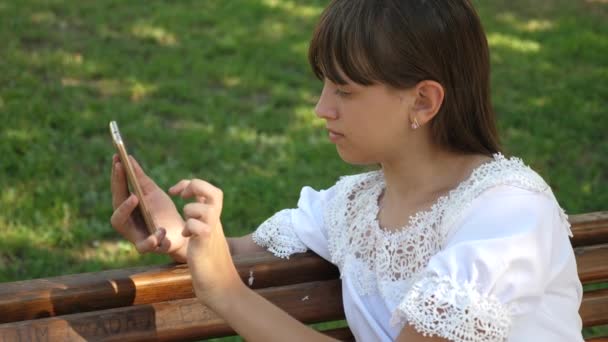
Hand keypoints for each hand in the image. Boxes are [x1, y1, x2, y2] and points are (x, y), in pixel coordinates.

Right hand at [110, 155, 186, 260]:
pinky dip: (152, 239)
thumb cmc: (162, 211)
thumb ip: (140, 178)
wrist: (179, 232)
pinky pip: (145, 245)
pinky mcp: (147, 247)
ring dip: (126, 209)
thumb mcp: (152, 192)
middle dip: (119, 188)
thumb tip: (128, 158)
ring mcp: (133, 234)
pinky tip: (160, 231)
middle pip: (116, 205)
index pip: (118, 188)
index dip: (117, 174)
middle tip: (123, 173)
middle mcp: (124, 220)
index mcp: (126, 206)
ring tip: (135, 197)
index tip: (117, 158)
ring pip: (121, 224)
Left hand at [169, 179, 241, 306]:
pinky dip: (189, 228)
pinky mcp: (205, 243)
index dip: (192, 184)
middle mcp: (215, 222)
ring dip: (189, 212)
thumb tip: (194, 217)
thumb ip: (202, 223)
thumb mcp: (206, 237)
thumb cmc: (211, 265)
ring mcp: (212, 232)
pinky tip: (186, 237)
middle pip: (213, 191)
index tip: (178, 192)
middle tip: (181, 196)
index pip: (210, 190)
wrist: (221, 286)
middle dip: (194, 186)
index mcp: (214, 218)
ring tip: (186, 228)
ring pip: (203, 207)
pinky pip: (197, 226)